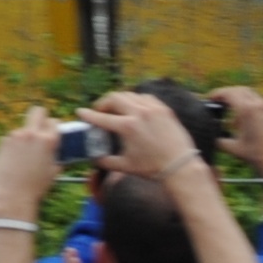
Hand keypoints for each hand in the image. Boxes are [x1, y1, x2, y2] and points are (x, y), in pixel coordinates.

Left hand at [0, 107, 70, 222]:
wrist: (13, 195)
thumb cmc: (36, 187)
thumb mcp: (54, 172)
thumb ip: (56, 155)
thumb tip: (56, 149)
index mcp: (48, 141)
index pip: (54, 121)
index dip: (53, 127)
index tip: (51, 132)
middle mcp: (31, 134)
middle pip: (37, 111)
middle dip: (39, 116)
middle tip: (38, 127)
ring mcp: (14, 136)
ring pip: (21, 130)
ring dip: (23, 138)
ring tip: (23, 158)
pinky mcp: (1, 141)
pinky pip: (9, 140)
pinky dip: (11, 147)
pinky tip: (12, 161)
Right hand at [82, 85, 202, 183]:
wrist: (181, 167)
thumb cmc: (154, 168)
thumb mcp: (126, 166)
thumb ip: (107, 161)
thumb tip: (95, 159)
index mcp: (127, 127)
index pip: (101, 117)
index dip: (88, 114)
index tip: (80, 112)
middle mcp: (138, 113)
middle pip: (114, 98)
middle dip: (103, 102)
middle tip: (100, 110)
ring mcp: (153, 109)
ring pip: (129, 95)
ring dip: (120, 99)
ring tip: (117, 107)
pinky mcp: (164, 109)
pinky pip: (145, 97)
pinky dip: (136, 99)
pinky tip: (136, 107)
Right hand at [208, 86, 262, 194]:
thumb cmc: (259, 157)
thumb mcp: (233, 148)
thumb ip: (219, 140)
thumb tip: (212, 137)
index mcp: (247, 110)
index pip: (228, 93)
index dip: (217, 93)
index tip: (211, 98)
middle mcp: (260, 105)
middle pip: (240, 90)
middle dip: (229, 94)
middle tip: (221, 103)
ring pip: (253, 97)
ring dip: (241, 102)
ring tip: (236, 119)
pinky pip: (262, 106)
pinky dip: (253, 109)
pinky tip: (250, 124)